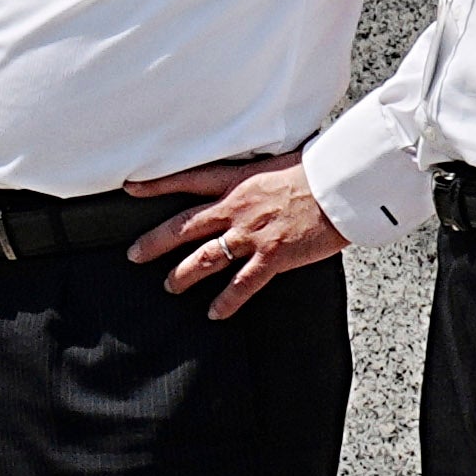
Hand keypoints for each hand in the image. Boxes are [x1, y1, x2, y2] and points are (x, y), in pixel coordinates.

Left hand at [135, 156, 348, 318]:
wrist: (344, 184)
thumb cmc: (322, 170)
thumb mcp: (282, 162)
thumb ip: (262, 176)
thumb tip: (262, 178)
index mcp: (239, 180)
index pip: (189, 180)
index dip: (157, 185)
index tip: (131, 189)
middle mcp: (238, 207)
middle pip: (184, 226)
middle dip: (155, 242)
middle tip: (134, 254)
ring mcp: (253, 233)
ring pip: (205, 257)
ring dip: (183, 274)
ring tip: (170, 286)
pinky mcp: (272, 256)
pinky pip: (241, 284)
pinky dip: (226, 301)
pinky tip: (215, 312)